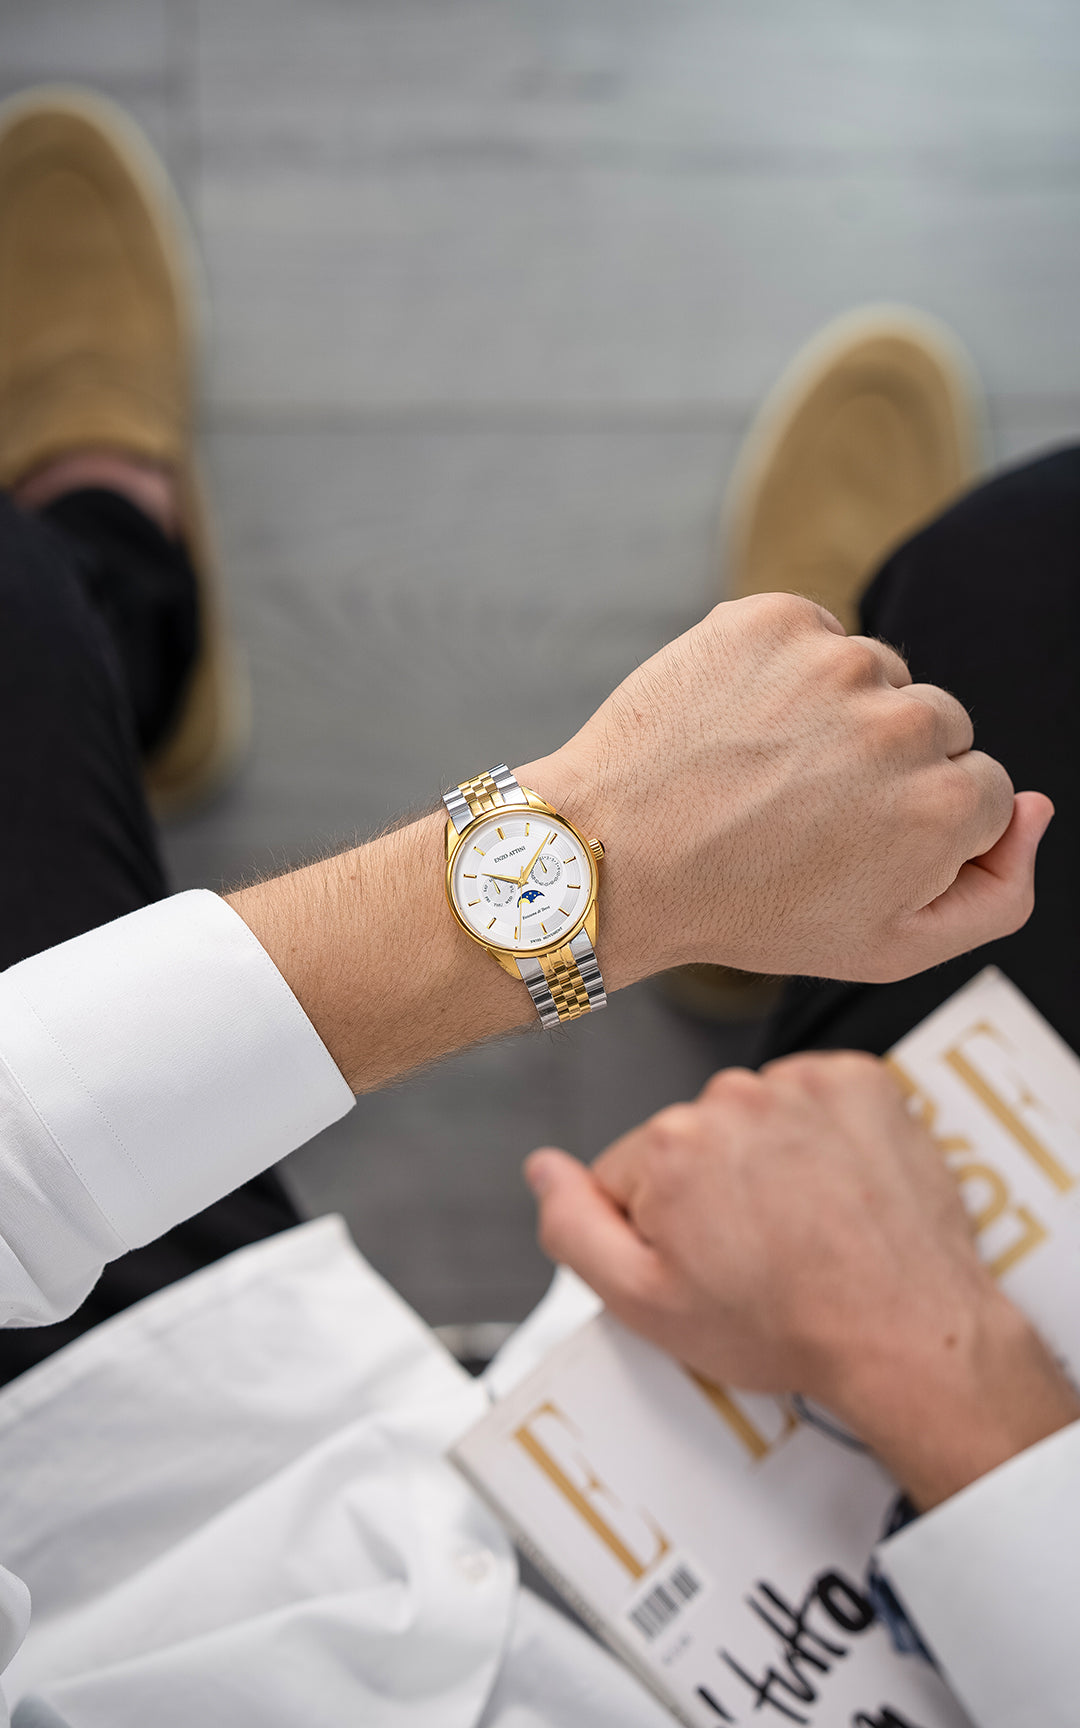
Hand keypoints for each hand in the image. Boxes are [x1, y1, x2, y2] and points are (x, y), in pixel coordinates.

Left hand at [518, 593, 1051, 985]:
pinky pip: (813, 635)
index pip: (983, 790)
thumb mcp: (888, 948)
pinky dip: (785, 670)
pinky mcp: (771, 618)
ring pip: (876, 676)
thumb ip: (997, 893)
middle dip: (888, 764)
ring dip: (836, 714)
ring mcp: (835, 662)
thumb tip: (1038, 807)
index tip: (853, 845)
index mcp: (946, 803)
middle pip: (940, 725)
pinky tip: (740, 726)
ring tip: (764, 771)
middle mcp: (905, 721)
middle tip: (805, 811)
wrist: (614, 858)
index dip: (917, 824)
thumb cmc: (750, 912)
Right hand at [526, 1053, 1079, 1507]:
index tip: (705, 1263)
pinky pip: (815, 1095)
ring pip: (754, 1115)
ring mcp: (802, 1083)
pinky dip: (823, 1133)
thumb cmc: (784, 1328)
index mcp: (668, 1145)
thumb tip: (541, 1167)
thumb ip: (574, 1228)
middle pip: (692, 1138)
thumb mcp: (645, 1307)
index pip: (629, 1172)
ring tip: (805, 1226)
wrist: (909, 1336)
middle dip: (712, 1188)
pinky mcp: (861, 1081)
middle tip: (758, 1254)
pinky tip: (836, 1188)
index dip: (658, 1227)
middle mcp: (730, 1097)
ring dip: (769, 1157)